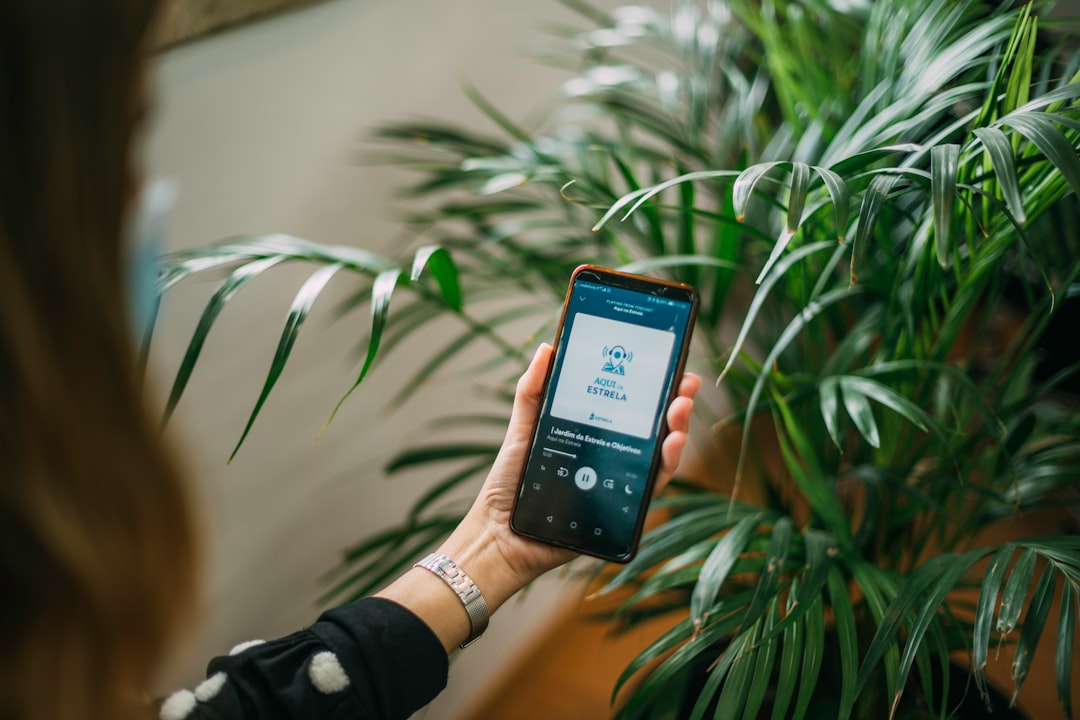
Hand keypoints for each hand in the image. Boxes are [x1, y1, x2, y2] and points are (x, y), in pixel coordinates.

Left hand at [442, 343, 700, 605]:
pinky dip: (665, 466)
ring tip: (680, 410)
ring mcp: (619, 485)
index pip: (631, 408)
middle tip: (686, 384)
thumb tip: (547, 348)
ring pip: (660, 456)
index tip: (670, 364)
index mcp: (594, 436)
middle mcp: (612, 459)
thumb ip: (533, 391)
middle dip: (676, 404)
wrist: (499, 530)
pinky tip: (670, 446)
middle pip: (653, 429)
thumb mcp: (523, 429)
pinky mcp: (621, 512)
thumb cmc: (511, 482)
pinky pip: (650, 489)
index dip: (654, 387)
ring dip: (678, 431)